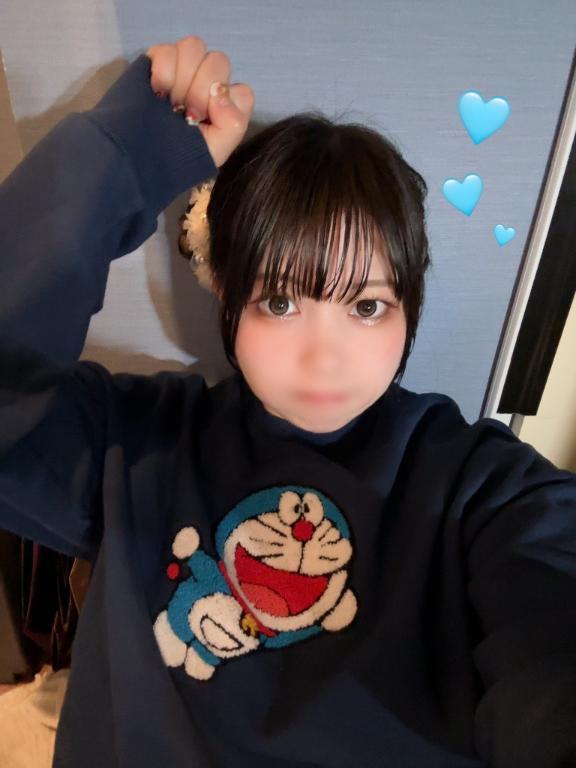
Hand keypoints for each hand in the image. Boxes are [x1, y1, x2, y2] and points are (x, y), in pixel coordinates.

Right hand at [146, 35, 254, 167]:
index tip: (207, 119)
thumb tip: (222, 94)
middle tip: (185, 112)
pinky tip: (157, 91)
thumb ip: (233, 124)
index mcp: (226, 105)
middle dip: (200, 90)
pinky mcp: (159, 60)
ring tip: (170, 101)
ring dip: (182, 78)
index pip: (241, 91)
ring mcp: (184, 68)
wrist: (138, 156)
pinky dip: (163, 71)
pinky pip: (167, 49)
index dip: (225, 103)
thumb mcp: (213, 152)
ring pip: (194, 46)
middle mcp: (208, 82)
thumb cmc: (177, 155)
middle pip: (219, 61)